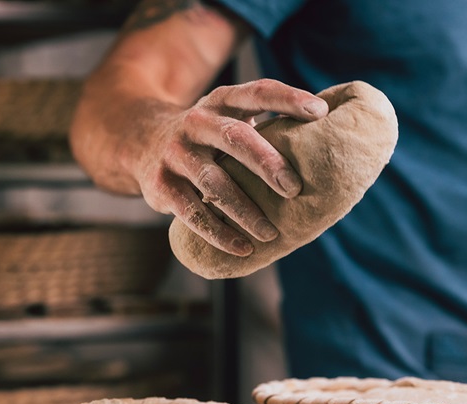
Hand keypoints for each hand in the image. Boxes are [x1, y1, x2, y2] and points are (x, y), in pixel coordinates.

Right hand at [136, 79, 327, 255]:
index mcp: (222, 102)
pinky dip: (219, 234)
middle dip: (268, 163)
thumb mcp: (229, 118)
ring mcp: (177, 153)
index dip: (289, 99)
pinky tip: (243, 249)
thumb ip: (267, 127)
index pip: (258, 92)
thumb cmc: (207, 136)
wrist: (137, 139)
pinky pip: (192, 213)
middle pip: (236, 138)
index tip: (320, 113)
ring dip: (245, 211)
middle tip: (294, 189)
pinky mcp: (162, 184)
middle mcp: (198, 123)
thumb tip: (329, 151)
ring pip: (213, 183)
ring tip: (271, 233)